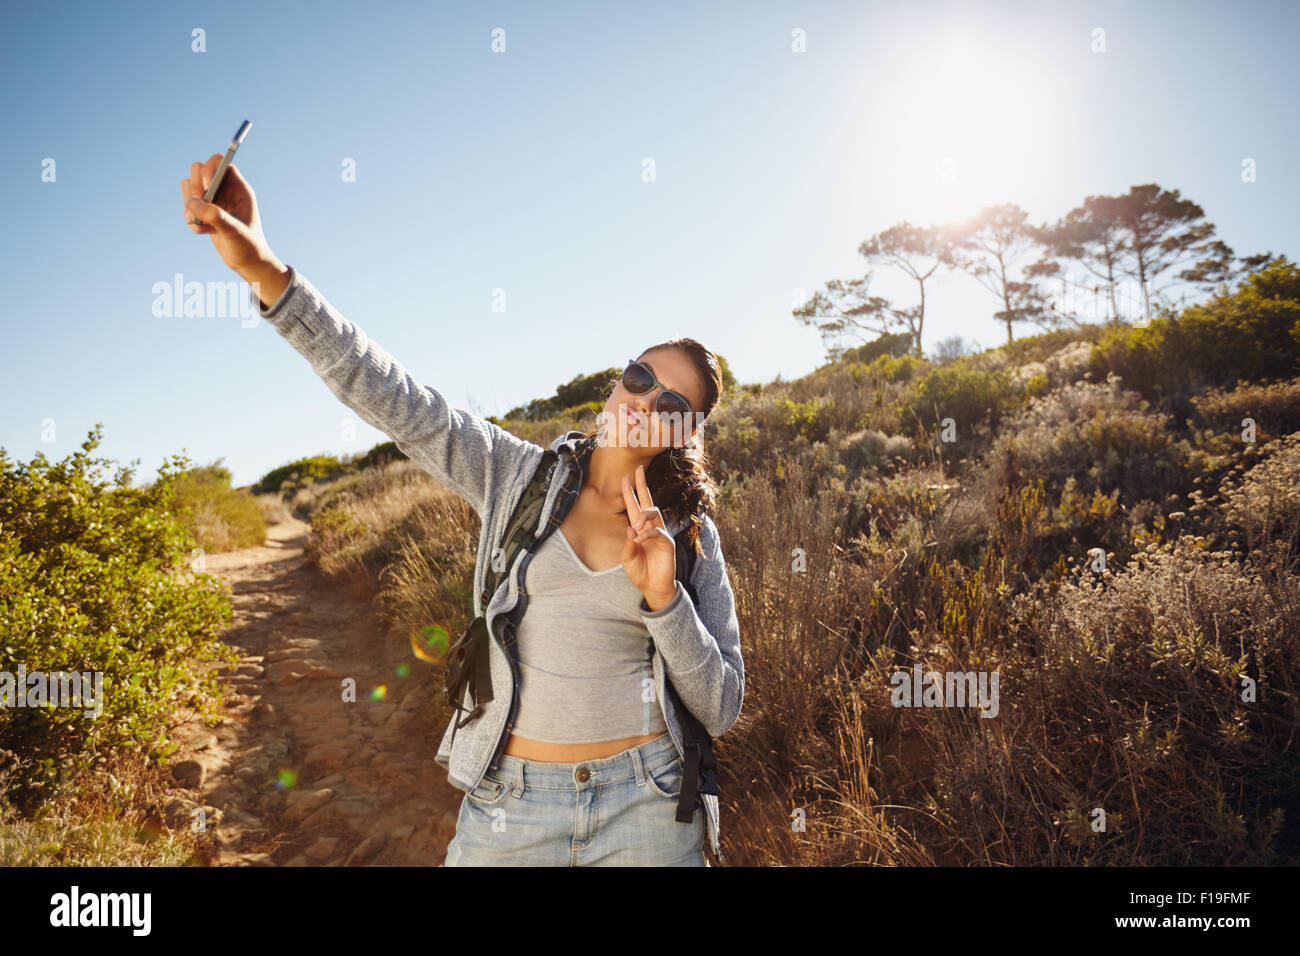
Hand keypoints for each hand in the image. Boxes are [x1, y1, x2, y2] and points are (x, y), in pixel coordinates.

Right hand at [180, 154, 275, 276]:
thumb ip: (215, 216)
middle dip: (195, 187)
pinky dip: (191, 219)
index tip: (208, 186)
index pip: (220, 162)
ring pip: (190, 186)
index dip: (210, 169)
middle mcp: (225, 191)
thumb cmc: (249, 246)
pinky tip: (205, 231)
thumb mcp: (235, 232)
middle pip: (199, 169)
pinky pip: (188, 205)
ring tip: (201, 223)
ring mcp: (214, 200)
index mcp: (239, 189)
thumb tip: (193, 203)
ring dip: (189, 204)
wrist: (247, 263)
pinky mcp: (204, 211)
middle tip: (198, 205)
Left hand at [620, 464, 676, 607]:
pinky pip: (657, 532)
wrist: (652, 587)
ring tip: (636, 525)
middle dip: (641, 485)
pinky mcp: (667, 543)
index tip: (624, 477)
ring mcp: (660, 533)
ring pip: (654, 513)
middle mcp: (650, 527)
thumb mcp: (627, 558)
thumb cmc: (640, 572)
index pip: (633, 505)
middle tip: (638, 469)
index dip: (629, 491)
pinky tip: (639, 540)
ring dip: (643, 514)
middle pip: (646, 501)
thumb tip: (631, 528)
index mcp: (638, 529)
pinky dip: (647, 535)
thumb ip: (628, 544)